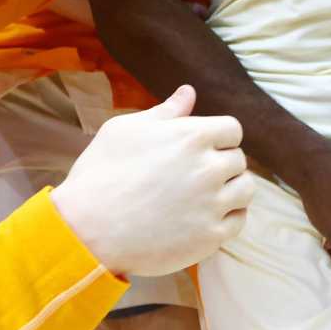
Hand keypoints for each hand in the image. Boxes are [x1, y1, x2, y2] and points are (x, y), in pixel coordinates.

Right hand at [51, 85, 252, 275]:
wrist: (85, 230)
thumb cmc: (101, 173)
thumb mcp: (125, 129)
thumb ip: (165, 111)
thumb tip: (189, 92)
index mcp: (192, 136)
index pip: (232, 129)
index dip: (217, 137)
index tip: (200, 149)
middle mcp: (209, 168)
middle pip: (238, 159)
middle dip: (220, 163)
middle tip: (193, 176)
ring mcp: (212, 205)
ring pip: (245, 190)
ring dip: (231, 190)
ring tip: (205, 196)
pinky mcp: (210, 237)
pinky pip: (238, 222)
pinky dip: (228, 218)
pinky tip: (206, 217)